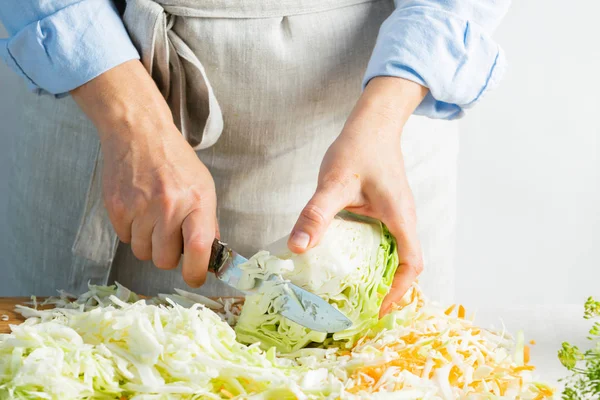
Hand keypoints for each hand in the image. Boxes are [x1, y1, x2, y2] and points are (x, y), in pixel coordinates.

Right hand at [71, 60, 216, 286]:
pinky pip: (125, 239)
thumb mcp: (203, 187)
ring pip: (143, 253)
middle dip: (168, 255)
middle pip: (164, 260)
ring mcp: (140, 208)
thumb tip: (209, 257)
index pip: (198, 249)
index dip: (196, 272)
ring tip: (153, 216)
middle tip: (169, 236)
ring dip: (149, 243)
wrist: (139, 133)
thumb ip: (207, 222)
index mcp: (197, 201)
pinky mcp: (117, 208)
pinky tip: (138, 208)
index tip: (195, 277)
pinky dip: (132, 230)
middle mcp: (169, 206)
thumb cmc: (175, 161)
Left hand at [288, 77, 427, 315]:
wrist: (372, 123)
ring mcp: (395, 214)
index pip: (412, 264)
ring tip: (352, 290)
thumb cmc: (359, 148)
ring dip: (379, 273)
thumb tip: (298, 249)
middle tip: (361, 307)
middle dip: (388, 289)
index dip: (399, 291)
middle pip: (405, 264)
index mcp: (400, 217)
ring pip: (394, 252)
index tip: (378, 308)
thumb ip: (317, 214)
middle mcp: (403, 219)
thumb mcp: (334, 183)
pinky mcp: (384, 209)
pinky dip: (370, 256)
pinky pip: (383, 240)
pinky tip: (345, 259)